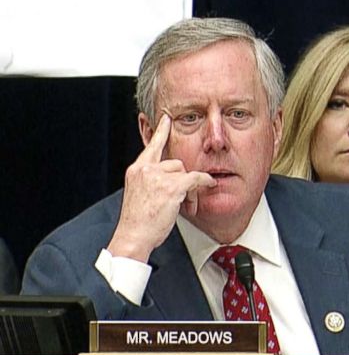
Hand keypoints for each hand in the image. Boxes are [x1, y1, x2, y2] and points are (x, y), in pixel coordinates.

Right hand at [107, 114, 215, 262]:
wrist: (133, 236)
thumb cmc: (137, 221)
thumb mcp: (140, 195)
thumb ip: (152, 182)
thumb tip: (172, 179)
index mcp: (137, 171)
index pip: (152, 146)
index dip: (161, 131)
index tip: (166, 118)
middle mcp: (146, 170)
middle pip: (176, 164)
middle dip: (183, 181)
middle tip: (183, 199)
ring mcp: (158, 177)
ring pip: (185, 173)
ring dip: (190, 190)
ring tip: (184, 206)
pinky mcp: (171, 187)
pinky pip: (196, 178)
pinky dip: (204, 182)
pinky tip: (208, 185)